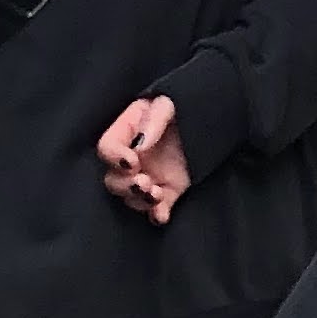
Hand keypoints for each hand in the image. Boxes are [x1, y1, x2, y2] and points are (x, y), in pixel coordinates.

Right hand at [96, 96, 189, 225]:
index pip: (107, 148)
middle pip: (113, 179)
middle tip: (143, 182)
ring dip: (140, 201)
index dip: (114, 157)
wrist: (209, 115)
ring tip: (156, 194)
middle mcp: (132, 158)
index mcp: (127, 133)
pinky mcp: (169, 190)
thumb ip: (154, 118)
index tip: (132, 161)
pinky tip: (162, 215)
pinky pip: (158, 208)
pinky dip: (157, 215)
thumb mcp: (168, 102)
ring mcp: (149, 176)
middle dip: (125, 185)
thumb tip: (140, 145)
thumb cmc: (181, 105)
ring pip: (131, 198)